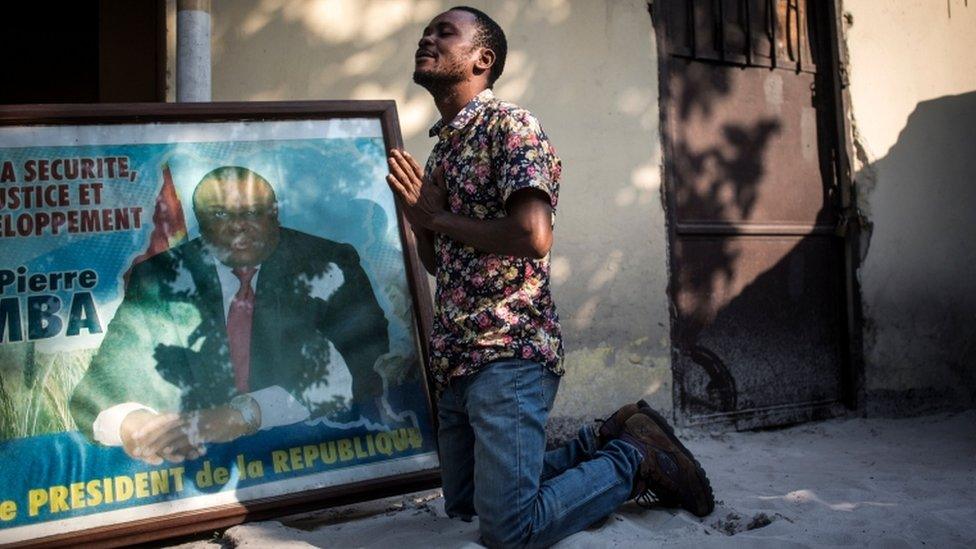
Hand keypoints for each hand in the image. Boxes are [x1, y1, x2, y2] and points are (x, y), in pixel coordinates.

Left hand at [119, 405, 253, 464]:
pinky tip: (167, 454)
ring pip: (172, 435)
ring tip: (146, 454)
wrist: (238, 417)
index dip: (149, 427)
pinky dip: (177, 447)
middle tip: (136, 449)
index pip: (163, 419)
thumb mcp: (200, 423)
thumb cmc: (220, 421)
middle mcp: (188, 419)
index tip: (136, 435)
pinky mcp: (204, 433)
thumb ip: (188, 428)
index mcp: (186, 415)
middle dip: (148, 438)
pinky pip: (187, 440)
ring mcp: (195, 425)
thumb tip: (176, 438)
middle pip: (163, 427)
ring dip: (158, 445)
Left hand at [386, 149, 446, 229]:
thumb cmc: (439, 206)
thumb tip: (440, 166)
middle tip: (393, 151)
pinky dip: (394, 183)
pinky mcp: (407, 201)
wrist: (436, 219)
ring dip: (395, 168)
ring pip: (402, 177)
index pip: (416, 168)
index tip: (403, 152)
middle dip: (400, 160)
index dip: (409, 159)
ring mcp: (412, 193)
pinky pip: (399, 190)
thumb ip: (440, 178)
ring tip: (390, 160)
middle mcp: (417, 185)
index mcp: (425, 182)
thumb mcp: (442, 190)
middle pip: (407, 170)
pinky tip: (388, 176)